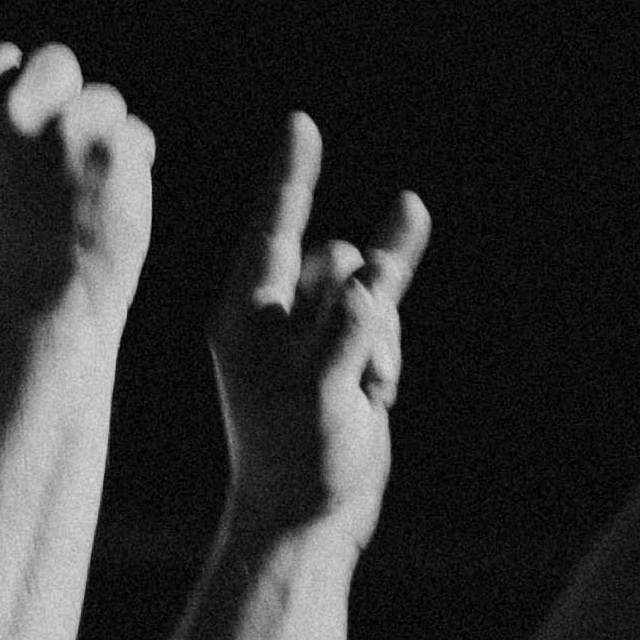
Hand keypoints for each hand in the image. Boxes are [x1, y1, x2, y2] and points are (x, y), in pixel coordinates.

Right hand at [0, 40, 154, 316]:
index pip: (2, 59)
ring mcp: (63, 128)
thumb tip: (40, 76)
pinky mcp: (113, 145)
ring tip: (88, 192)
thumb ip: (0, 125)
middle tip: (72, 151)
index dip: (28, 85)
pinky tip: (112, 202)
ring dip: (107, 138)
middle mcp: (11, 118)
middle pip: (57, 61)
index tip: (37, 122)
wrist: (47, 303)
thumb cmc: (18, 246)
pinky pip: (136, 135)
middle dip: (73, 97)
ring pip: (104, 102)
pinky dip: (134, 165)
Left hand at [207, 113, 429, 542]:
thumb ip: (344, 331)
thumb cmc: (299, 457)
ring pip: (367, 291)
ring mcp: (308, 333)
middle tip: (350, 380)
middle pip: (335, 261)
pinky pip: (381, 315)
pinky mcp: (342, 352)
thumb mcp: (319, 392)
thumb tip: (368, 281)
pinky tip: (396, 295)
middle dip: (362, 309)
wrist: (309, 516)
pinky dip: (389, 337)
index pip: (271, 229)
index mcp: (242, 316)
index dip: (291, 176)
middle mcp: (270, 316)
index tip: (302, 123)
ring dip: (380, 338)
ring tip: (364, 396)